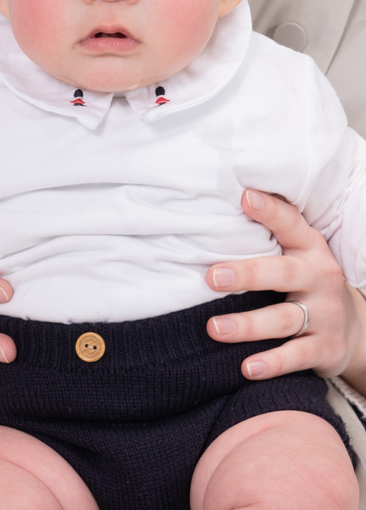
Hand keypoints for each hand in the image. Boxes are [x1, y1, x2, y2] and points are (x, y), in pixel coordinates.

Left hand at [205, 190, 365, 386]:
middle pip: (283, 273)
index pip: (290, 224)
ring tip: (214, 328)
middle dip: (247, 274)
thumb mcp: (297, 254)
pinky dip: (272, 363)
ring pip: (284, 319)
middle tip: (212, 276)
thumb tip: (218, 207)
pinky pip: (296, 356)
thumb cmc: (308, 282)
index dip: (270, 211)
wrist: (355, 329)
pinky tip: (247, 368)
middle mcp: (320, 278)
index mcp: (310, 248)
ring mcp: (325, 314)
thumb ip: (267, 235)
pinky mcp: (325, 348)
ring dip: (248, 325)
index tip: (244, 197)